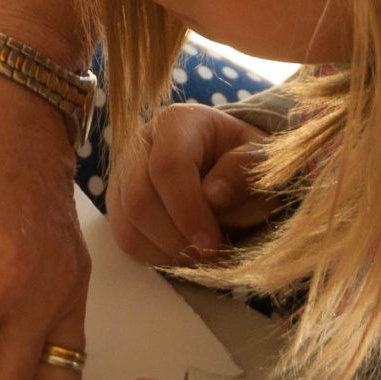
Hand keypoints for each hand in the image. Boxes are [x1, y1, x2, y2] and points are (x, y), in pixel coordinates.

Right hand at [107, 102, 269, 266]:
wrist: (233, 172)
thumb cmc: (248, 167)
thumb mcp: (261, 162)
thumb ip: (243, 172)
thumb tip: (213, 197)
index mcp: (177, 122)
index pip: (168, 166)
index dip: (187, 210)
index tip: (211, 243)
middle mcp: (140, 142)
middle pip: (139, 198)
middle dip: (176, 237)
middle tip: (210, 254)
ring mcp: (123, 174)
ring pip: (128, 224)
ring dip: (167, 251)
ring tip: (201, 255)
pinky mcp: (118, 203)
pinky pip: (125, 239)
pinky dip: (155, 256)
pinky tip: (184, 253)